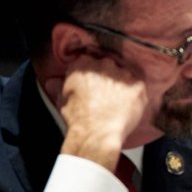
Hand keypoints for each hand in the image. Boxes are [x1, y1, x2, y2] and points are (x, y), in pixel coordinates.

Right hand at [51, 53, 147, 170]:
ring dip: (122, 84)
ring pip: (125, 74)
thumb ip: (60, 86)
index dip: (92, 70)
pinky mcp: (137, 85)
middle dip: (108, 75)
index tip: (93, 79)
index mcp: (83, 65)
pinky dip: (135, 94)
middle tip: (105, 92)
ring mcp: (123, 74)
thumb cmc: (78, 119)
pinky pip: (138, 86)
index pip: (88, 58)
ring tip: (118, 101)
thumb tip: (53, 81)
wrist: (97, 132)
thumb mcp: (62, 99)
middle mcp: (104, 65)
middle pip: (108, 64)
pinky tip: (129, 104)